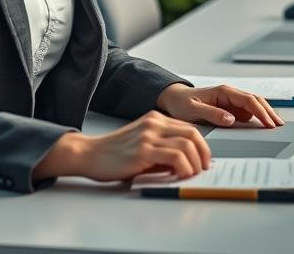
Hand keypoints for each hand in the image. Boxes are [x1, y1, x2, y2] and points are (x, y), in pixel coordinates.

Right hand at [33, 111, 209, 182]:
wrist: (89, 154)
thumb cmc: (114, 153)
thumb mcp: (143, 144)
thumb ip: (162, 148)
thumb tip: (187, 163)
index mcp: (155, 119)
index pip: (189, 128)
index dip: (202, 146)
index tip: (204, 160)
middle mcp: (154, 123)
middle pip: (193, 133)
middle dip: (203, 154)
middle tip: (203, 169)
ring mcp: (149, 135)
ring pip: (187, 144)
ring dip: (195, 163)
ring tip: (192, 175)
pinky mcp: (143, 150)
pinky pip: (175, 156)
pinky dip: (184, 167)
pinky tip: (180, 175)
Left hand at [156, 83, 284, 127]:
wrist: (174, 99)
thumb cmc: (182, 103)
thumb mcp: (193, 110)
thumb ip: (212, 113)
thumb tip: (231, 119)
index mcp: (224, 92)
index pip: (248, 100)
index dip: (261, 112)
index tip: (269, 123)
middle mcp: (230, 94)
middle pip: (256, 101)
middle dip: (269, 112)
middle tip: (279, 126)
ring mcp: (231, 101)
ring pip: (254, 106)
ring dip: (266, 114)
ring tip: (276, 127)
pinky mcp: (230, 108)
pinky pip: (248, 112)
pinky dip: (258, 118)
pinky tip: (263, 127)